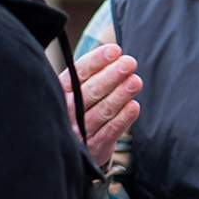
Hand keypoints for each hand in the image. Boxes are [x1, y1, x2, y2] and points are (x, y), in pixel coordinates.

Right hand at [61, 44, 141, 166]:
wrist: (72, 149)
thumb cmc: (80, 109)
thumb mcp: (77, 90)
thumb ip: (91, 73)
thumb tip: (116, 52)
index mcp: (61, 91)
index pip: (78, 73)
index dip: (96, 61)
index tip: (115, 50)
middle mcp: (67, 111)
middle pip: (90, 92)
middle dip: (111, 76)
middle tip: (129, 63)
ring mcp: (80, 131)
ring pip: (102, 111)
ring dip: (120, 95)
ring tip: (136, 82)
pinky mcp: (95, 147)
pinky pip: (110, 132)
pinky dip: (122, 119)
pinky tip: (134, 107)